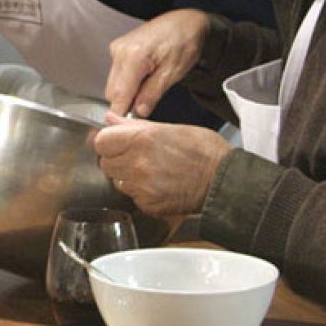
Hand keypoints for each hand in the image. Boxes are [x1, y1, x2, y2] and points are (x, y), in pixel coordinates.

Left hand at [92, 115, 228, 217]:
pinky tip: (157, 184)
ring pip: (117, 181)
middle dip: (116, 159)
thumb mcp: (170, 128)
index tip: (117, 142)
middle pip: (105, 163)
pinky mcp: (147, 204)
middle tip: (136, 156)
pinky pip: (131, 196)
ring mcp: (141, 187)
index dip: (108, 141)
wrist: (223, 181)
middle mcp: (137, 164)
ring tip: (150, 171)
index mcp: (141, 139)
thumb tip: (110, 120)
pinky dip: (140, 192)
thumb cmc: (203, 151)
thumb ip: (134, 126)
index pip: (101, 142)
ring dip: (127, 176)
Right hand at [105, 9, 209, 117]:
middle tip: (144, 109)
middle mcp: (120, 51)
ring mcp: (117, 49)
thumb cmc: (184, 42)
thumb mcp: (173, 72)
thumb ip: (153, 93)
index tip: (124, 130)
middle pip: (112, 91)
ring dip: (126, 94)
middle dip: (126, 104)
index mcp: (134, 57)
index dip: (121, 114)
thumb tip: (138, 112)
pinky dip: (127, 83)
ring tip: (147, 91)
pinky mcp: (118, 49)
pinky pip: (116, 74)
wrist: (185, 22)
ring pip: (113, 84)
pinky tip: (143, 80)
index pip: (119, 95)